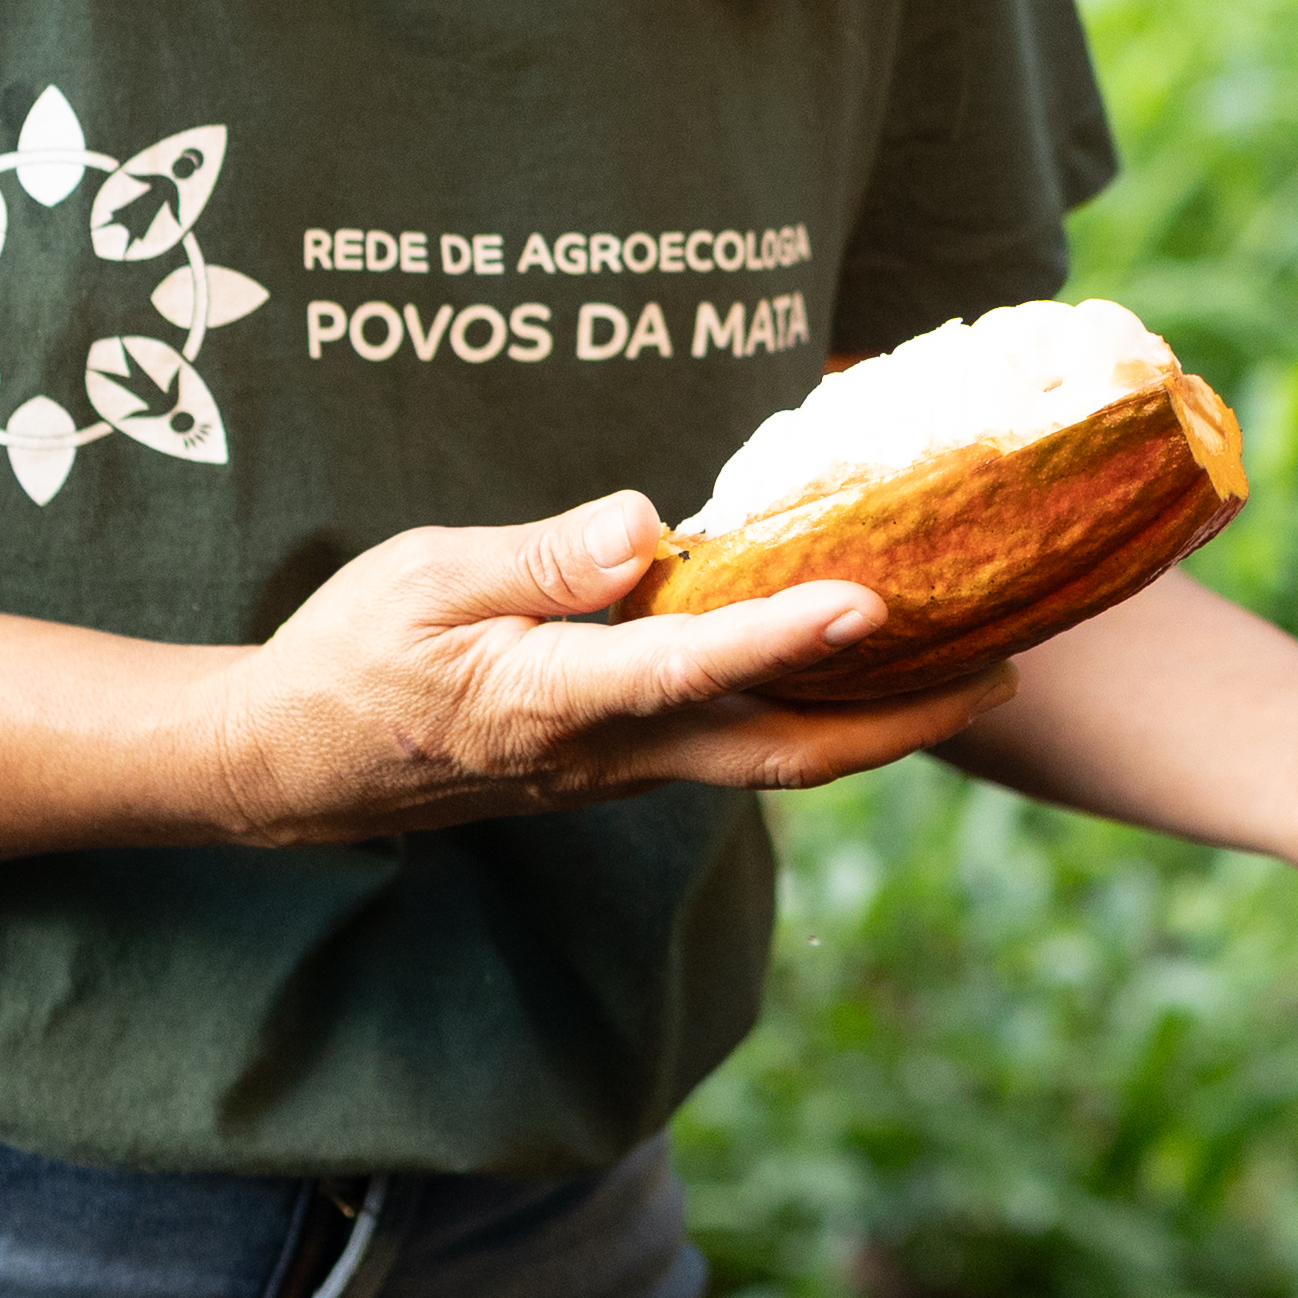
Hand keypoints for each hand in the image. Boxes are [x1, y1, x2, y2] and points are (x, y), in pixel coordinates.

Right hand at [200, 496, 1004, 843]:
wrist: (294, 766)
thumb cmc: (352, 655)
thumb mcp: (422, 578)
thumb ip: (538, 556)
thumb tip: (646, 525)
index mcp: (549, 699)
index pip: (686, 666)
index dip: (781, 633)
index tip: (870, 596)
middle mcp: (605, 754)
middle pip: (775, 751)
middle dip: (895, 723)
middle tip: (1004, 675)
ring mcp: (620, 772)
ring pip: (769, 758)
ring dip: (874, 726)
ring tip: (975, 674)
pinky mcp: (623, 767)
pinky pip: (738, 746)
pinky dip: (815, 716)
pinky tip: (863, 670)